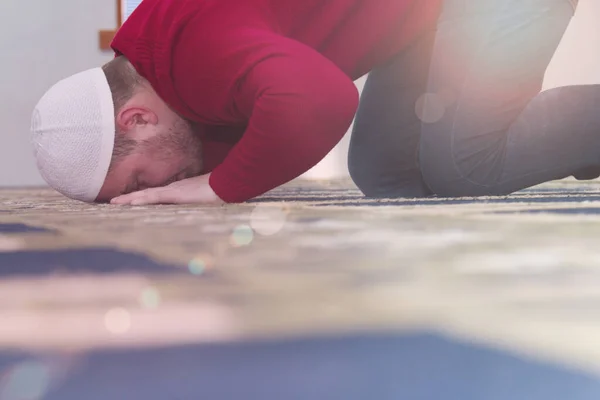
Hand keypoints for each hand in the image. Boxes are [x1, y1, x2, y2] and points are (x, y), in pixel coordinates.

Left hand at [110, 173, 224, 205]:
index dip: (140, 198)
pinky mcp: (175, 193)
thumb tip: (194, 209)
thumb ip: (196, 203)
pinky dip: (142, 199)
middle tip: (112, 202)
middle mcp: (171, 189)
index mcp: (177, 191)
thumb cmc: (218, 192)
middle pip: (146, 194)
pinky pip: (155, 197)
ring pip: (146, 195)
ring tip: (114, 202)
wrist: (226, 184)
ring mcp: (173, 191)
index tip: (127, 202)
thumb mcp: (204, 200)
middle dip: (129, 198)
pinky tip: (131, 202)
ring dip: (129, 199)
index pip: (154, 195)